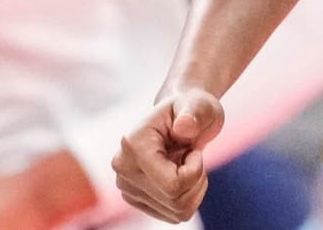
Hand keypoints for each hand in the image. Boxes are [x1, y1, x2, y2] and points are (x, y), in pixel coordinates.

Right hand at [112, 89, 223, 223]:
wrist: (180, 117)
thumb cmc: (192, 109)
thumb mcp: (200, 106)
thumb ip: (194, 114)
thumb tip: (184, 126)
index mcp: (133, 144)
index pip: (173, 185)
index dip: (195, 171)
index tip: (193, 150)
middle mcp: (123, 168)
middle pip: (175, 200)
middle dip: (196, 180)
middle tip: (192, 155)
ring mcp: (126, 186)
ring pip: (177, 212)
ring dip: (194, 190)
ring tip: (187, 163)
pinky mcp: (135, 200)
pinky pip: (174, 216)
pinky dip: (188, 199)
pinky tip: (181, 176)